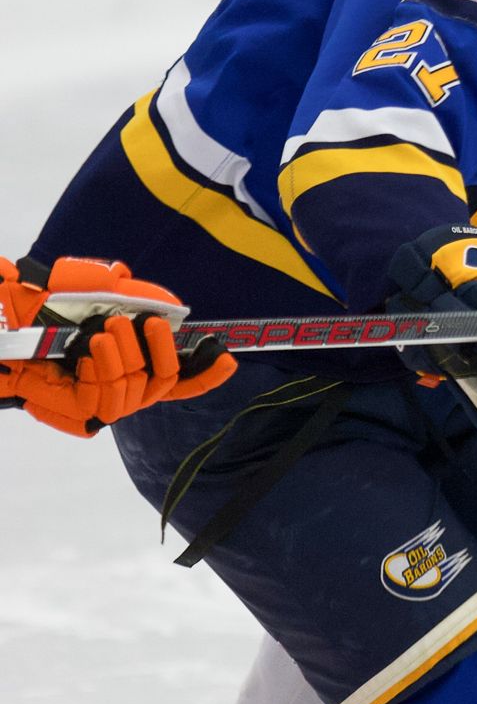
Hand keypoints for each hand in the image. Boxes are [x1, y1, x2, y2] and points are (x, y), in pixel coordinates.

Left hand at [0, 255, 233, 438]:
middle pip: (165, 381)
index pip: (176, 377)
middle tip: (148, 322)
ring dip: (128, 353)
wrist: (5, 330)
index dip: (205, 373)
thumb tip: (157, 297)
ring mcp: (103, 403)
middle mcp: (121, 386)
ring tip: (108, 327)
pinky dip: (109, 365)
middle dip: (163, 350)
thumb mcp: (87, 289)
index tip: (228, 357)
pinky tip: (96, 344)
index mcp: (128, 363)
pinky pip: (113, 394)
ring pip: (140, 386)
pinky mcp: (85, 414)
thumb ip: (123, 290)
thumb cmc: (40, 311)